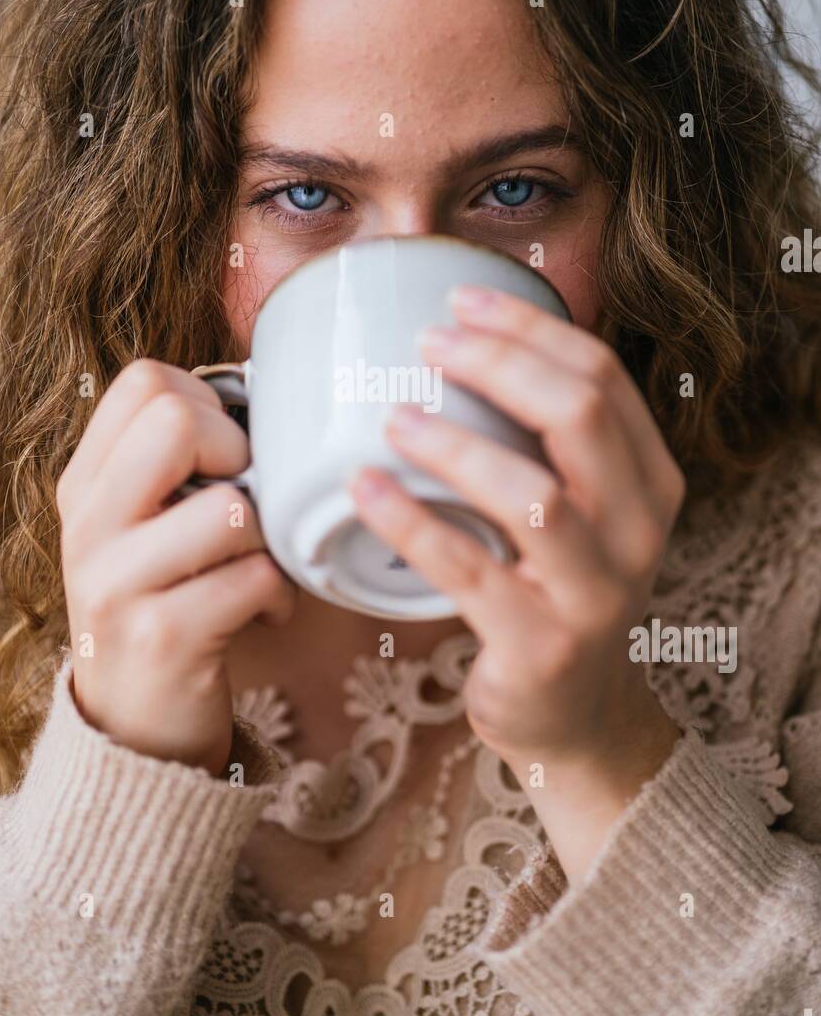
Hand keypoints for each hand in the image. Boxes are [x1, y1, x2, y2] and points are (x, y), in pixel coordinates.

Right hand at [57, 359, 295, 775]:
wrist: (132, 731)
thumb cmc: (163, 607)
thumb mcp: (141, 530)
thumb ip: (173, 467)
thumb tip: (257, 398)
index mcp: (86, 485)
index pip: (144, 383)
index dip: (208, 403)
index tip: (225, 455)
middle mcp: (90, 525)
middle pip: (177, 421)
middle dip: (240, 451)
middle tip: (245, 499)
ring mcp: (118, 582)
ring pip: (231, 507)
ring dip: (270, 535)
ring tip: (259, 565)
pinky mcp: (163, 636)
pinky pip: (256, 577)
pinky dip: (281, 594)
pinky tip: (265, 611)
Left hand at [348, 284, 684, 882]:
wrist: (573, 715)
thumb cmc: (555, 590)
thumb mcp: (582, 512)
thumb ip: (547, 443)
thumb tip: (458, 343)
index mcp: (651, 481)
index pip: (602, 376)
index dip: (529, 328)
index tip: (459, 301)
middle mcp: (638, 531)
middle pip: (579, 415)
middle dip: (498, 363)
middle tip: (426, 344)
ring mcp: (595, 593)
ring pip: (532, 496)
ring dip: (455, 445)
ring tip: (394, 417)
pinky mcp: (542, 644)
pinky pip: (469, 571)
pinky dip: (411, 522)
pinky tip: (364, 487)